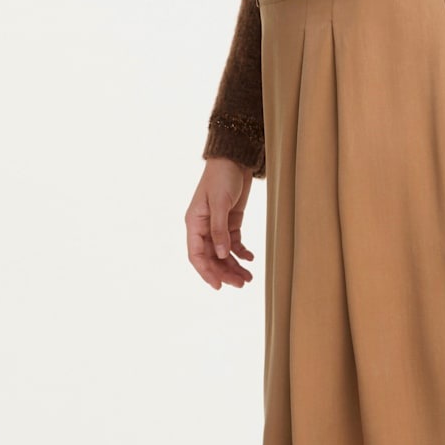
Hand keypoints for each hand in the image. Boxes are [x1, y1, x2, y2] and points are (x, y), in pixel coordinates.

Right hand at [186, 159, 256, 289]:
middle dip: (225, 272)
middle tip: (241, 283)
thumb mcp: (220, 203)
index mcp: (194, 223)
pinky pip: (234, 243)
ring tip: (248, 277)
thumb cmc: (222, 177)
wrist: (235, 159)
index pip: (196, 254)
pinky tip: (250, 259)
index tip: (218, 286)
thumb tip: (220, 255)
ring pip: (223, 253)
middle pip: (211, 257)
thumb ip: (219, 230)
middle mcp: (203, 227)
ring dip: (234, 266)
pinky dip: (241, 252)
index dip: (206, 272)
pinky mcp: (231, 221)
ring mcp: (217, 225)